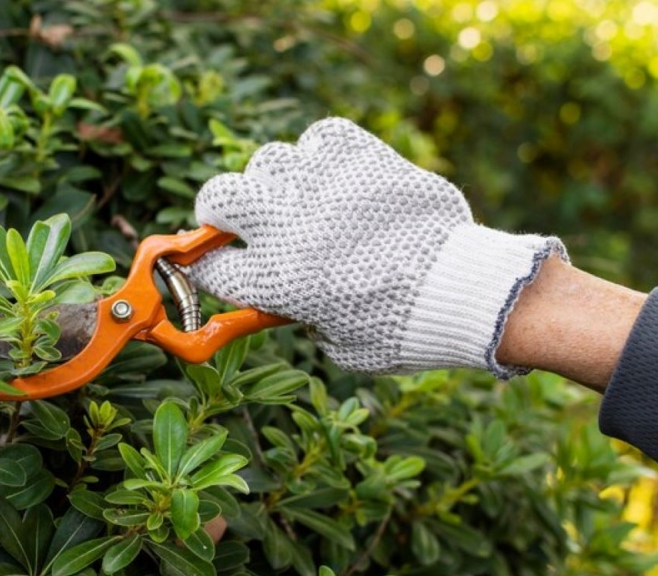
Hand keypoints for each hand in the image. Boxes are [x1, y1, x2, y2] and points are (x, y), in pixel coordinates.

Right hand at [189, 118, 565, 376]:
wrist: (462, 291)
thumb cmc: (402, 330)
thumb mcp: (338, 344)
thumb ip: (301, 316)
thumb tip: (288, 298)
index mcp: (278, 281)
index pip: (211, 267)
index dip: (208, 267)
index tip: (215, 265)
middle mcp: (289, 229)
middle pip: (218, 197)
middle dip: (218, 210)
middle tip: (236, 220)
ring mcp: (324, 188)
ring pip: (268, 160)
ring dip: (275, 182)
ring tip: (298, 197)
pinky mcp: (362, 159)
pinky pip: (321, 138)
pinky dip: (321, 155)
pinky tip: (333, 175)